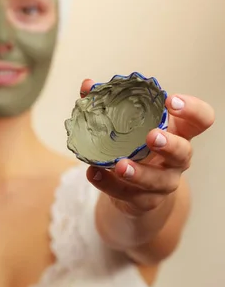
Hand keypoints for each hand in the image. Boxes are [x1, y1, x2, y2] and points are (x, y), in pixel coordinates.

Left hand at [80, 79, 214, 215]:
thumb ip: (108, 104)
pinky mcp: (145, 201)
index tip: (171, 100)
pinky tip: (94, 174)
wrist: (133, 189)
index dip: (191, 110)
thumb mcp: (127, 124)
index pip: (200, 119)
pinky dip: (109, 184)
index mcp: (178, 133)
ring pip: (158, 180)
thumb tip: (87, 85)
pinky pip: (129, 195)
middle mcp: (177, 159)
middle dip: (169, 144)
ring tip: (120, 165)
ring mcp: (164, 182)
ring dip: (139, 173)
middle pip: (184, 151)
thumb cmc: (134, 146)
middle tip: (151, 136)